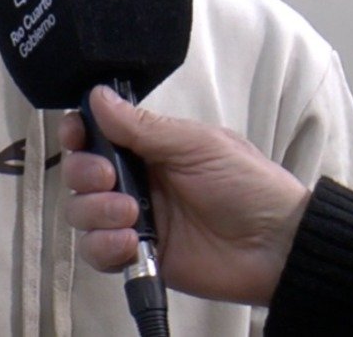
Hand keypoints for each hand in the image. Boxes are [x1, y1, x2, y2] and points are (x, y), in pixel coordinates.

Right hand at [59, 86, 310, 305]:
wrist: (276, 246)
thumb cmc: (246, 184)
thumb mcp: (197, 145)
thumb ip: (143, 126)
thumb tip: (97, 96)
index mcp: (149, 147)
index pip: (96, 134)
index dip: (78, 131)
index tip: (76, 133)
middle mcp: (135, 181)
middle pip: (79, 174)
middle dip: (83, 173)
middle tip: (108, 178)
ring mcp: (134, 220)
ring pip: (82, 212)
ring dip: (95, 211)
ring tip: (131, 215)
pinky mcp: (137, 256)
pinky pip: (97, 253)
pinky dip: (104, 246)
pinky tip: (130, 242)